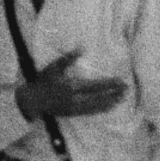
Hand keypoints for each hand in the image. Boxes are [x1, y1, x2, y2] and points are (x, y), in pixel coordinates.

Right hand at [13, 53, 130, 120]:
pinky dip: (102, 109)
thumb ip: (68, 58)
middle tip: (127, 89)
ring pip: (98, 106)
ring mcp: (75, 108)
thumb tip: (82, 47)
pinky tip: (109, 107)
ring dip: (111, 102)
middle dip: (115, 94)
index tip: (121, 81)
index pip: (96, 86)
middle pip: (100, 97)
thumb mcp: (53, 67)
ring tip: (122, 98)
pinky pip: (92, 112)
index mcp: (72, 87)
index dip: (110, 84)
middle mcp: (76, 100)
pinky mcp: (73, 113)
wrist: (32, 101)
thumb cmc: (42, 82)